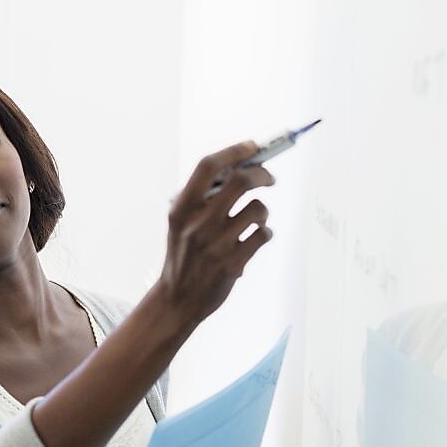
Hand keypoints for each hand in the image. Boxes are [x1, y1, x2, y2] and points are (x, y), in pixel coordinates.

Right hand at [157, 141, 274, 326]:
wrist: (177, 299)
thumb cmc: (183, 255)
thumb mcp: (180, 223)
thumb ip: (202, 198)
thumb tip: (240, 168)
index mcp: (181, 209)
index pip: (208, 167)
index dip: (234, 152)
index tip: (252, 146)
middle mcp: (197, 224)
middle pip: (240, 181)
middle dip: (262, 175)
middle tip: (269, 178)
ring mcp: (216, 245)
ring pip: (258, 209)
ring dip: (262, 212)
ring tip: (255, 220)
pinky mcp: (233, 264)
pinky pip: (263, 235)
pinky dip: (265, 233)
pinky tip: (256, 239)